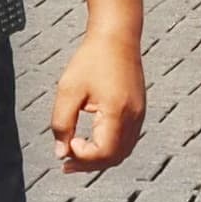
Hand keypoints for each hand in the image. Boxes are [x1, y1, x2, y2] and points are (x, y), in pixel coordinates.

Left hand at [51, 35, 145, 172]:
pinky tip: (92, 143)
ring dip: (99, 158)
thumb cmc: (92, 59)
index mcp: (117, 112)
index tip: (67, 142)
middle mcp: (133, 117)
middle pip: (114, 157)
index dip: (83, 156)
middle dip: (89, 164)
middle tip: (66, 163)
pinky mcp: (138, 111)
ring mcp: (139, 115)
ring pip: (122, 152)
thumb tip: (61, 151)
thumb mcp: (68, 90)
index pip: (104, 152)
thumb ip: (62, 123)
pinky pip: (126, 140)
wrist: (117, 37)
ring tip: (76, 157)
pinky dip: (109, 148)